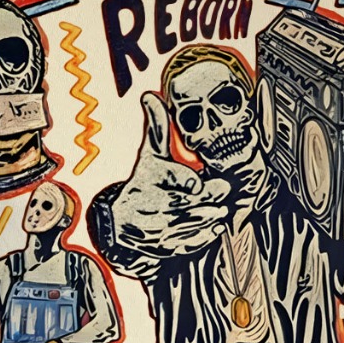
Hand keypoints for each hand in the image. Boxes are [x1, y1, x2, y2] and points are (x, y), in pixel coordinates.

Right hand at [110, 93, 231, 259]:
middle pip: (183, 203)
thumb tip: (150, 96)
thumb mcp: (149, 155)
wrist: (120, 222)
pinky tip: (215, 226)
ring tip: (221, 210)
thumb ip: (156, 127)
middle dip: (206, 198)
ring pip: (188, 223)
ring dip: (208, 216)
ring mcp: (157, 227)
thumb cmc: (144, 181)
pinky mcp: (164, 246)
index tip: (196, 184)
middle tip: (223, 190)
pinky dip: (203, 236)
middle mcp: (151, 204)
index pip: (168, 179)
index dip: (183, 182)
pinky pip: (187, 242)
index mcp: (150, 178)